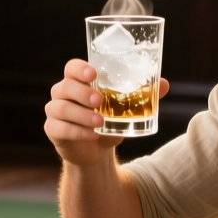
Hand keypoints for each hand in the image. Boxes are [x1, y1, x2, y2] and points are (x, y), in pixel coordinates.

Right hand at [45, 59, 168, 164]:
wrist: (97, 149)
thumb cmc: (109, 120)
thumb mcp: (126, 108)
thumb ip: (142, 95)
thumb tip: (164, 84)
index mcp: (78, 81)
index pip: (71, 68)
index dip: (79, 69)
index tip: (93, 74)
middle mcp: (62, 93)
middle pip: (64, 86)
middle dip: (82, 92)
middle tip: (99, 100)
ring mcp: (55, 111)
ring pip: (61, 108)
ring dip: (82, 115)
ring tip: (100, 122)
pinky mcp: (53, 130)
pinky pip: (59, 128)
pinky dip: (77, 132)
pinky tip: (92, 135)